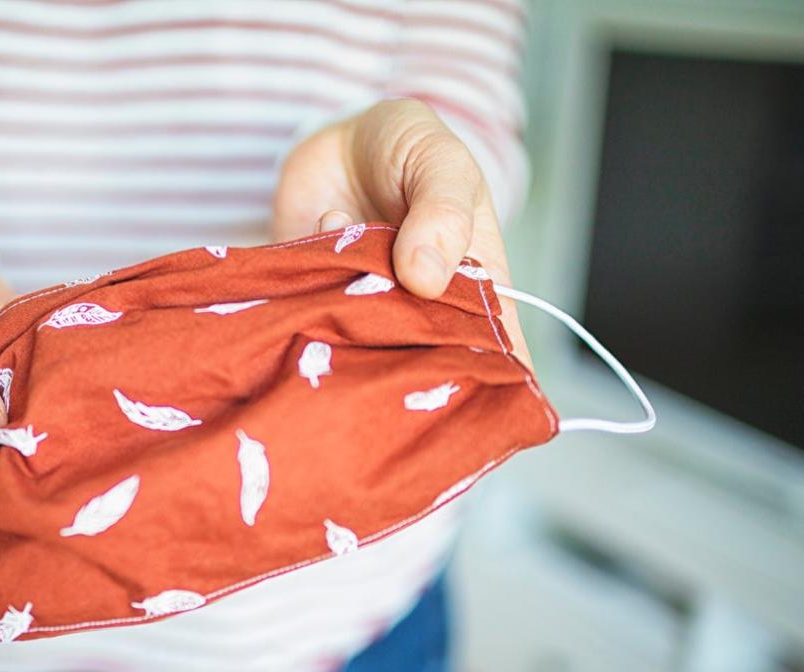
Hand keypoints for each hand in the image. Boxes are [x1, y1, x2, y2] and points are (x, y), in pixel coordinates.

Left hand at [273, 98, 530, 366]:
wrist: (335, 140)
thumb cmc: (408, 151)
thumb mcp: (442, 164)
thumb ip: (441, 214)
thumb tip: (426, 280)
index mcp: (476, 288)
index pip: (494, 354)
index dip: (487, 384)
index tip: (469, 400)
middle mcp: (421, 313)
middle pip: (422, 364)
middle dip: (405, 360)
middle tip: (387, 324)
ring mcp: (367, 313)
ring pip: (362, 348)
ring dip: (352, 318)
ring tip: (357, 264)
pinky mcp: (315, 304)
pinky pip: (309, 315)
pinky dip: (310, 282)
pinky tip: (327, 221)